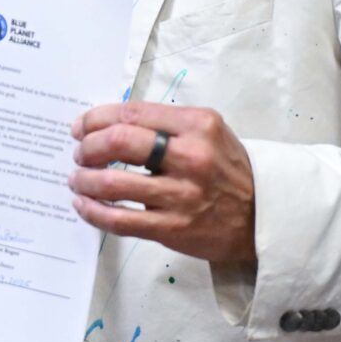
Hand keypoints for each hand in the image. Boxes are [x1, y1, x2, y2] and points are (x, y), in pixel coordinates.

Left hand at [69, 101, 257, 265]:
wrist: (263, 216)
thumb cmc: (227, 170)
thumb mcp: (207, 133)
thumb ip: (165, 125)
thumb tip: (108, 125)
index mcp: (197, 125)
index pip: (132, 113)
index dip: (96, 119)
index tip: (81, 127)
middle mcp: (191, 156)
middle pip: (118, 142)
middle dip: (87, 147)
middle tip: (79, 154)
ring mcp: (181, 194)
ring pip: (112, 183)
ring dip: (84, 180)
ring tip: (77, 180)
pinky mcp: (173, 228)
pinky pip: (120, 219)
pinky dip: (93, 211)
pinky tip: (84, 206)